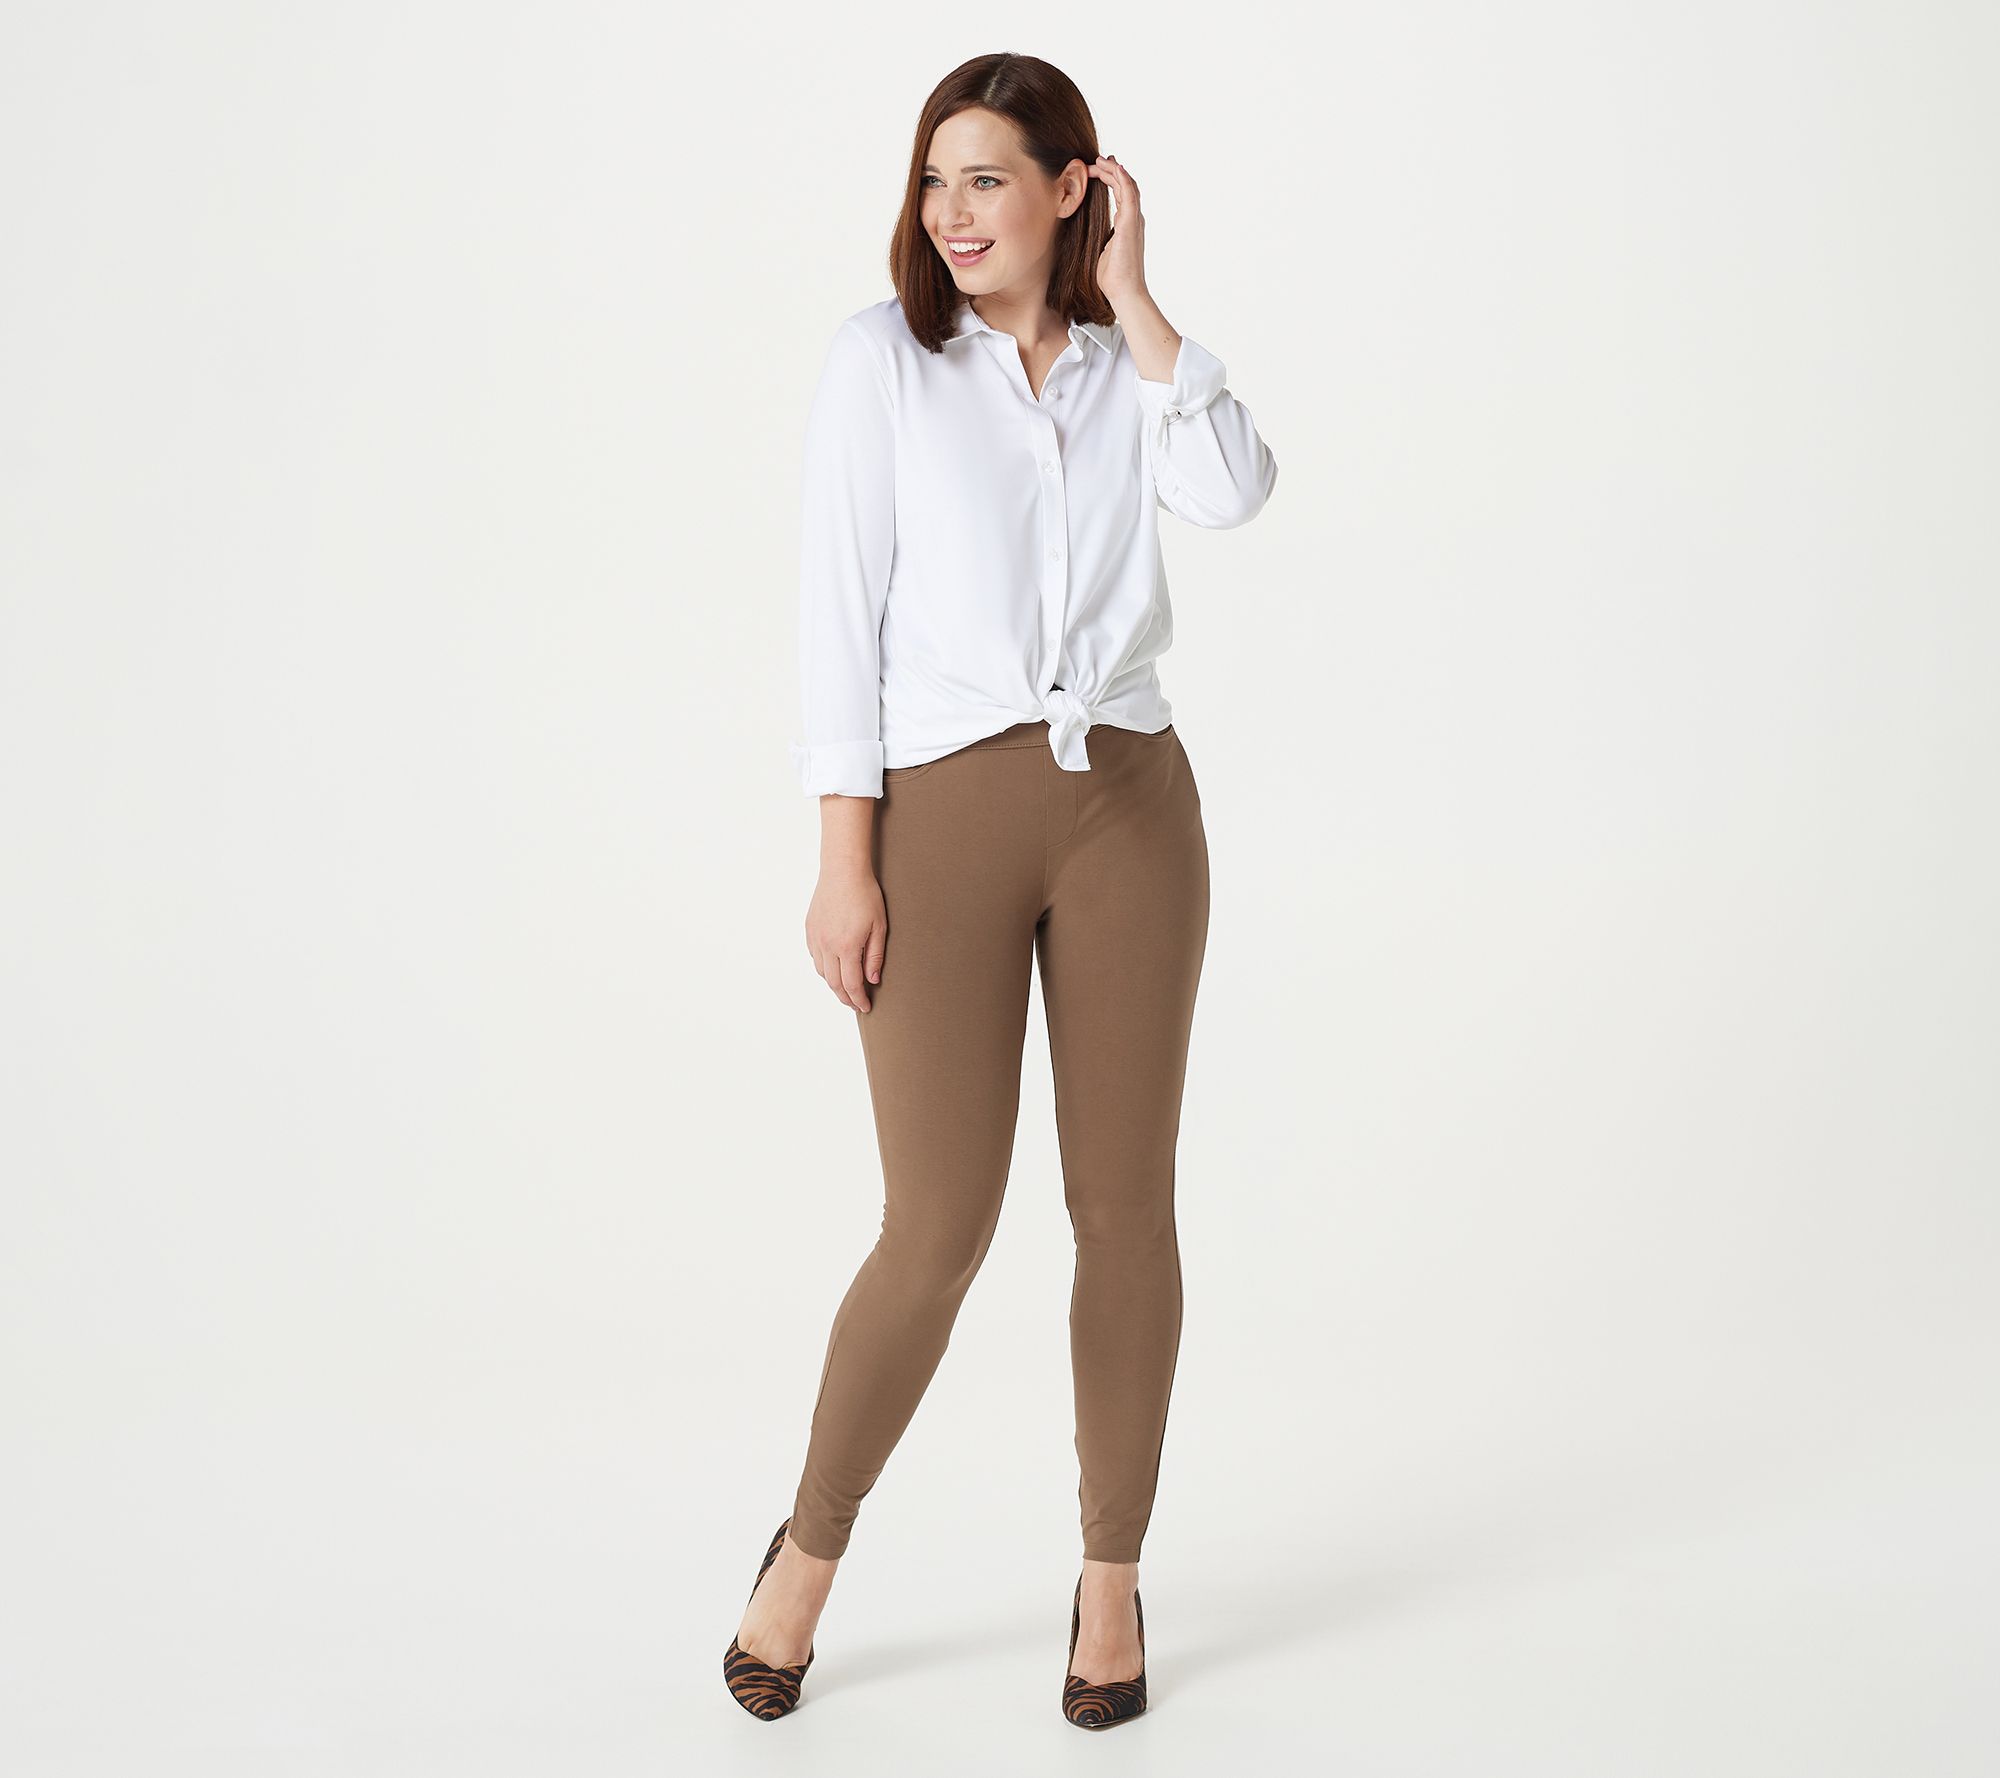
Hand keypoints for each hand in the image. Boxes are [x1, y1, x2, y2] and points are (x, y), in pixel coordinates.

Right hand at [805, 866, 887, 1011]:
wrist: (843, 871)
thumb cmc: (865, 895)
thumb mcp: (879, 927)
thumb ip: (875, 956)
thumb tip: (872, 980)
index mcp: (847, 946)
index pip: (851, 984)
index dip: (858, 1000)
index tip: (865, 1007)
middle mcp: (827, 945)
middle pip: (834, 983)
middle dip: (845, 998)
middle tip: (855, 1004)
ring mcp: (816, 937)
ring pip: (822, 972)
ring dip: (834, 984)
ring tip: (846, 989)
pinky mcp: (809, 929)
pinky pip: (815, 957)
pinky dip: (824, 968)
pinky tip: (834, 967)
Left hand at [1087, 153, 1147, 310]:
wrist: (1124, 292)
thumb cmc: (1112, 277)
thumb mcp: (1102, 249)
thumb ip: (1102, 236)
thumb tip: (1090, 231)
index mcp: (1126, 224)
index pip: (1120, 193)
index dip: (1108, 179)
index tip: (1094, 170)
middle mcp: (1133, 219)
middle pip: (1124, 185)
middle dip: (1110, 170)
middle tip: (1095, 159)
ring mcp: (1134, 221)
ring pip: (1127, 185)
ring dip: (1114, 170)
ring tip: (1099, 160)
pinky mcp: (1131, 224)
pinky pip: (1129, 195)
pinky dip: (1123, 179)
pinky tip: (1115, 167)